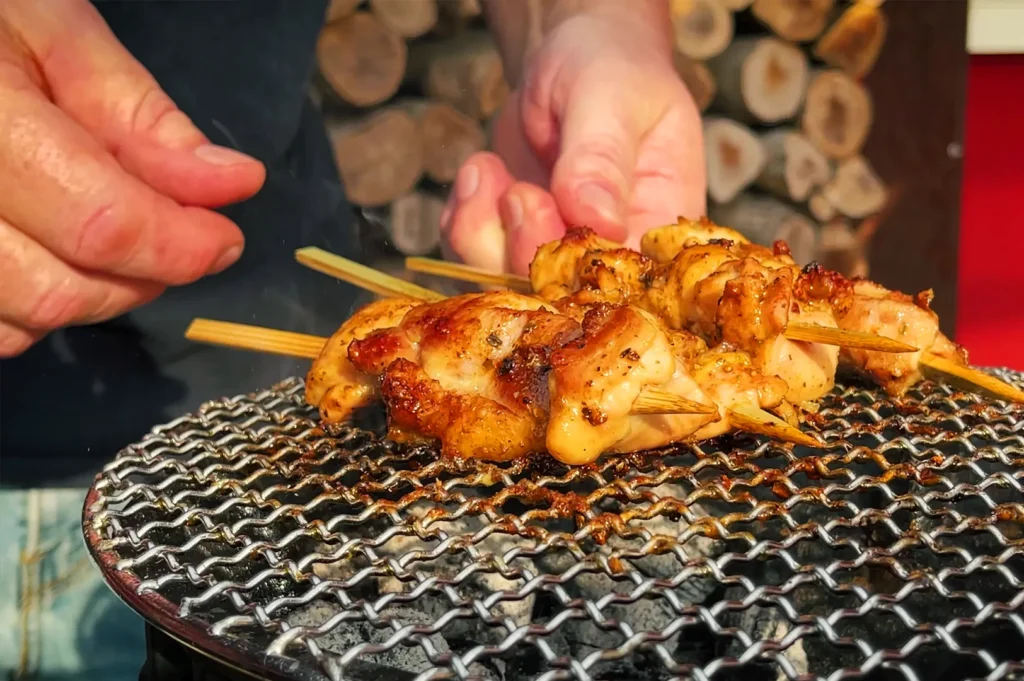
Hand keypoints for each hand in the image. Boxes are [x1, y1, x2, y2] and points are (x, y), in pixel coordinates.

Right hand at [0, 0, 264, 356]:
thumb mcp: (58, 34)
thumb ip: (142, 118)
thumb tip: (233, 184)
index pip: (96, 225)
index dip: (179, 247)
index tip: (224, 239)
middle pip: (56, 291)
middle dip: (142, 277)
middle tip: (175, 236)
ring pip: (19, 321)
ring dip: (92, 296)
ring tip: (113, 238)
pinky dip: (35, 310)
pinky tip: (53, 256)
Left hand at [441, 4, 705, 275]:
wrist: (572, 54)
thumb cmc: (610, 68)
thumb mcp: (611, 97)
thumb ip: (602, 156)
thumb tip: (597, 219)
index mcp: (658, 232)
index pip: (625, 291)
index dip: (580, 275)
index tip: (552, 213)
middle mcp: (607, 258)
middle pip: (558, 301)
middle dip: (524, 249)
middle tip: (520, 191)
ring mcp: (553, 256)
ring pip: (504, 287)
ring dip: (481, 234)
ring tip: (487, 170)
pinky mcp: (508, 243)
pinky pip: (470, 259)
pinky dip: (461, 220)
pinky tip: (480, 172)